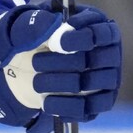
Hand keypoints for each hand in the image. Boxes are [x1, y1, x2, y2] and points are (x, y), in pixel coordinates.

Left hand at [0, 3, 120, 132]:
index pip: (104, 33)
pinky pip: (90, 109)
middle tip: (36, 62)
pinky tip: (46, 101)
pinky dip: (66, 106)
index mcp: (96, 24)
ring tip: (37, 82)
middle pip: (98, 61)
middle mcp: (108, 52)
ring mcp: (107, 78)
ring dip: (61, 84)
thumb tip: (57, 33)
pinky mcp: (98, 101)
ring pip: (92, 84)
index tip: (58, 44)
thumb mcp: (27, 23)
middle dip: (64, 63)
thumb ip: (39, 23)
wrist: (24, 60)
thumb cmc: (32, 35)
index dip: (82, 40)